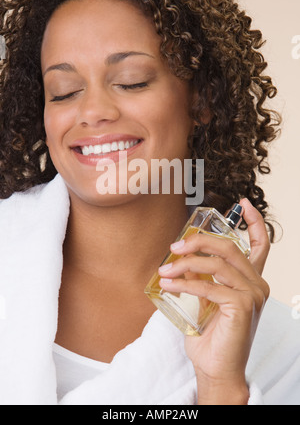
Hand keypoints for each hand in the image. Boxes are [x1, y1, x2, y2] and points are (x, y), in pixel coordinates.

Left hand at [158, 199, 269, 404]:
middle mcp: (257, 284)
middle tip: (175, 246)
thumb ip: (200, 278)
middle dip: (199, 241)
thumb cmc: (210, 335)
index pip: (261, 245)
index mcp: (251, 280)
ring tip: (165, 270)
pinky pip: (209, 286)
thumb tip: (180, 260)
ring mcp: (253, 295)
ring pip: (218, 264)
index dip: (254, 222)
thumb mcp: (204, 299)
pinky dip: (185, 283)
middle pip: (230, 247)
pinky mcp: (242, 306)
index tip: (243, 203)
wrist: (215, 368)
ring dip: (186, 263)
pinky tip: (169, 285)